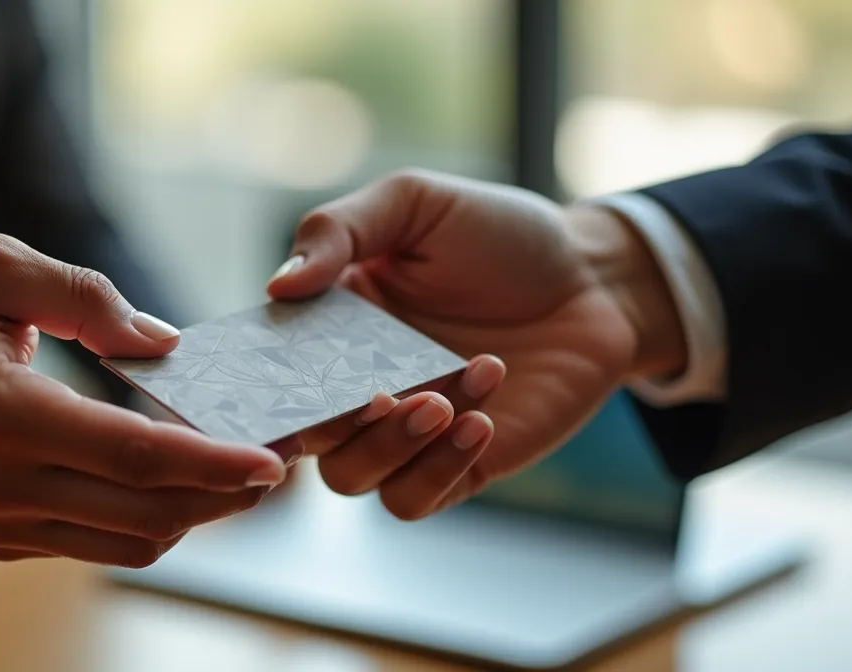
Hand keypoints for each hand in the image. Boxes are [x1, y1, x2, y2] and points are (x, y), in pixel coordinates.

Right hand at [0, 233, 295, 566]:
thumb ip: (82, 297)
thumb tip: (161, 341)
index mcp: (5, 415)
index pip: (135, 459)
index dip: (214, 464)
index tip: (273, 460)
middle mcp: (4, 484)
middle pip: (148, 516)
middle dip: (224, 497)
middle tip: (277, 463)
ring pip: (129, 542)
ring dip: (192, 514)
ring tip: (236, 471)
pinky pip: (94, 544)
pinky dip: (147, 519)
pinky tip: (174, 478)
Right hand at [269, 170, 684, 518]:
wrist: (596, 280)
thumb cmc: (500, 236)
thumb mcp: (416, 204)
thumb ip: (339, 231)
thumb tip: (277, 286)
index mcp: (330, 328)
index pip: (268, 368)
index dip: (256, 381)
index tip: (272, 374)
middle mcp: (357, 386)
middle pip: (302, 435)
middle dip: (328, 424)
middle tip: (378, 393)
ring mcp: (406, 432)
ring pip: (351, 477)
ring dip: (388, 446)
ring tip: (441, 401)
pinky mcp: (459, 465)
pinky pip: (415, 497)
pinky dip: (437, 467)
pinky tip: (478, 418)